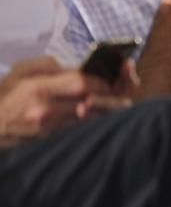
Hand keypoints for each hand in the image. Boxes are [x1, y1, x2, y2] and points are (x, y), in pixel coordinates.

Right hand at [0, 57, 130, 147]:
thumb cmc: (2, 96)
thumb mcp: (19, 72)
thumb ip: (47, 65)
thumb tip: (74, 67)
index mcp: (39, 88)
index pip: (81, 83)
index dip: (100, 81)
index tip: (110, 79)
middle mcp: (45, 110)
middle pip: (90, 103)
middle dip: (109, 97)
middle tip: (122, 93)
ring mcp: (48, 129)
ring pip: (88, 120)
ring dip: (104, 112)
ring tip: (117, 105)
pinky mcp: (49, 141)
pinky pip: (77, 130)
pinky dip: (90, 123)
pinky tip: (97, 117)